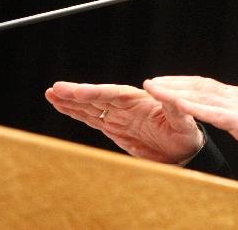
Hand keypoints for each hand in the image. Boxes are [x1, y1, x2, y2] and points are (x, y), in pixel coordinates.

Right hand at [45, 81, 203, 162]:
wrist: (184, 149)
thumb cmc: (186, 133)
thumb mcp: (184, 121)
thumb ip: (173, 108)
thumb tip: (161, 92)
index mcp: (140, 101)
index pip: (113, 94)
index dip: (95, 93)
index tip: (78, 91)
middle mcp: (126, 106)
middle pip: (97, 97)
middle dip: (76, 94)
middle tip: (55, 89)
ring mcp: (118, 116)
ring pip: (90, 106)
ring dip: (71, 100)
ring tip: (51, 93)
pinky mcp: (114, 128)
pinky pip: (91, 118)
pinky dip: (75, 112)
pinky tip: (61, 105)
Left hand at [143, 76, 237, 157]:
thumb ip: (232, 115)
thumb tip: (220, 115)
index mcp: (234, 96)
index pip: (202, 84)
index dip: (180, 82)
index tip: (161, 83)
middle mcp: (233, 95)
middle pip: (197, 85)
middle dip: (171, 83)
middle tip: (149, 83)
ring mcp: (236, 106)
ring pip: (200, 94)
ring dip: (175, 91)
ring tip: (155, 90)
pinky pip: (213, 112)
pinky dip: (194, 107)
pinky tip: (178, 104)